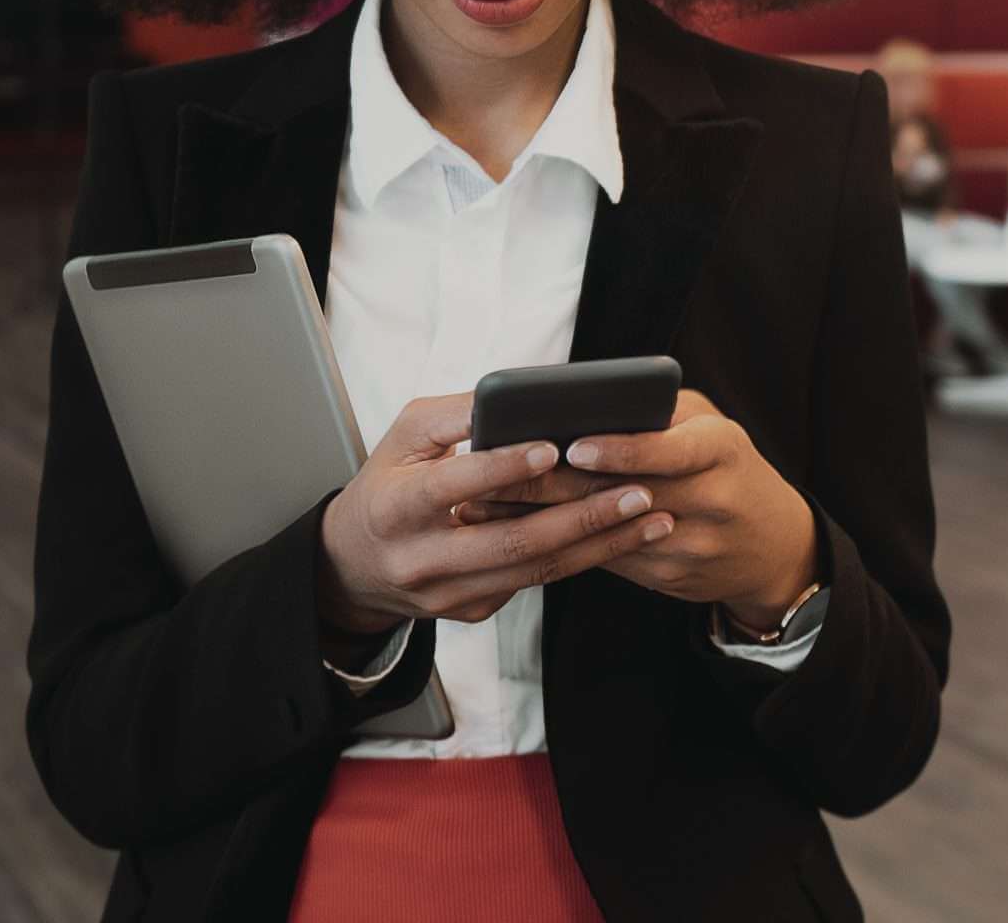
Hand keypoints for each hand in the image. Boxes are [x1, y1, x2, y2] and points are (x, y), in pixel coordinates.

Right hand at [315, 394, 675, 639]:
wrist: (354, 564)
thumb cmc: (388, 483)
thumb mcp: (404, 437)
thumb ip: (456, 415)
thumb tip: (515, 397)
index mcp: (396, 507)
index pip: (453, 487)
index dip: (502, 469)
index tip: (551, 448)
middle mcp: (421, 559)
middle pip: (513, 542)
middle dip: (584, 517)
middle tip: (639, 491)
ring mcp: (448, 593)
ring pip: (535, 571)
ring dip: (602, 545)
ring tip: (653, 518)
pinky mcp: (472, 610)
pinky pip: (533, 581)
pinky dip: (582, 557)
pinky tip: (624, 536)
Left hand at [509, 389, 817, 628]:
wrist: (772, 545)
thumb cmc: (729, 466)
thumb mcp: (710, 426)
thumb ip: (659, 415)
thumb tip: (584, 407)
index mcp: (722, 451)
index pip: (667, 451)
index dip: (620, 450)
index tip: (572, 444)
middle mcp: (710, 501)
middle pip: (622, 494)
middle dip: (553, 485)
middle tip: (492, 472)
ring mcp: (691, 546)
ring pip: (604, 533)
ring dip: (539, 520)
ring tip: (482, 504)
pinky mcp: (669, 579)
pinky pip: (606, 559)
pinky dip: (556, 543)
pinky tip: (511, 531)